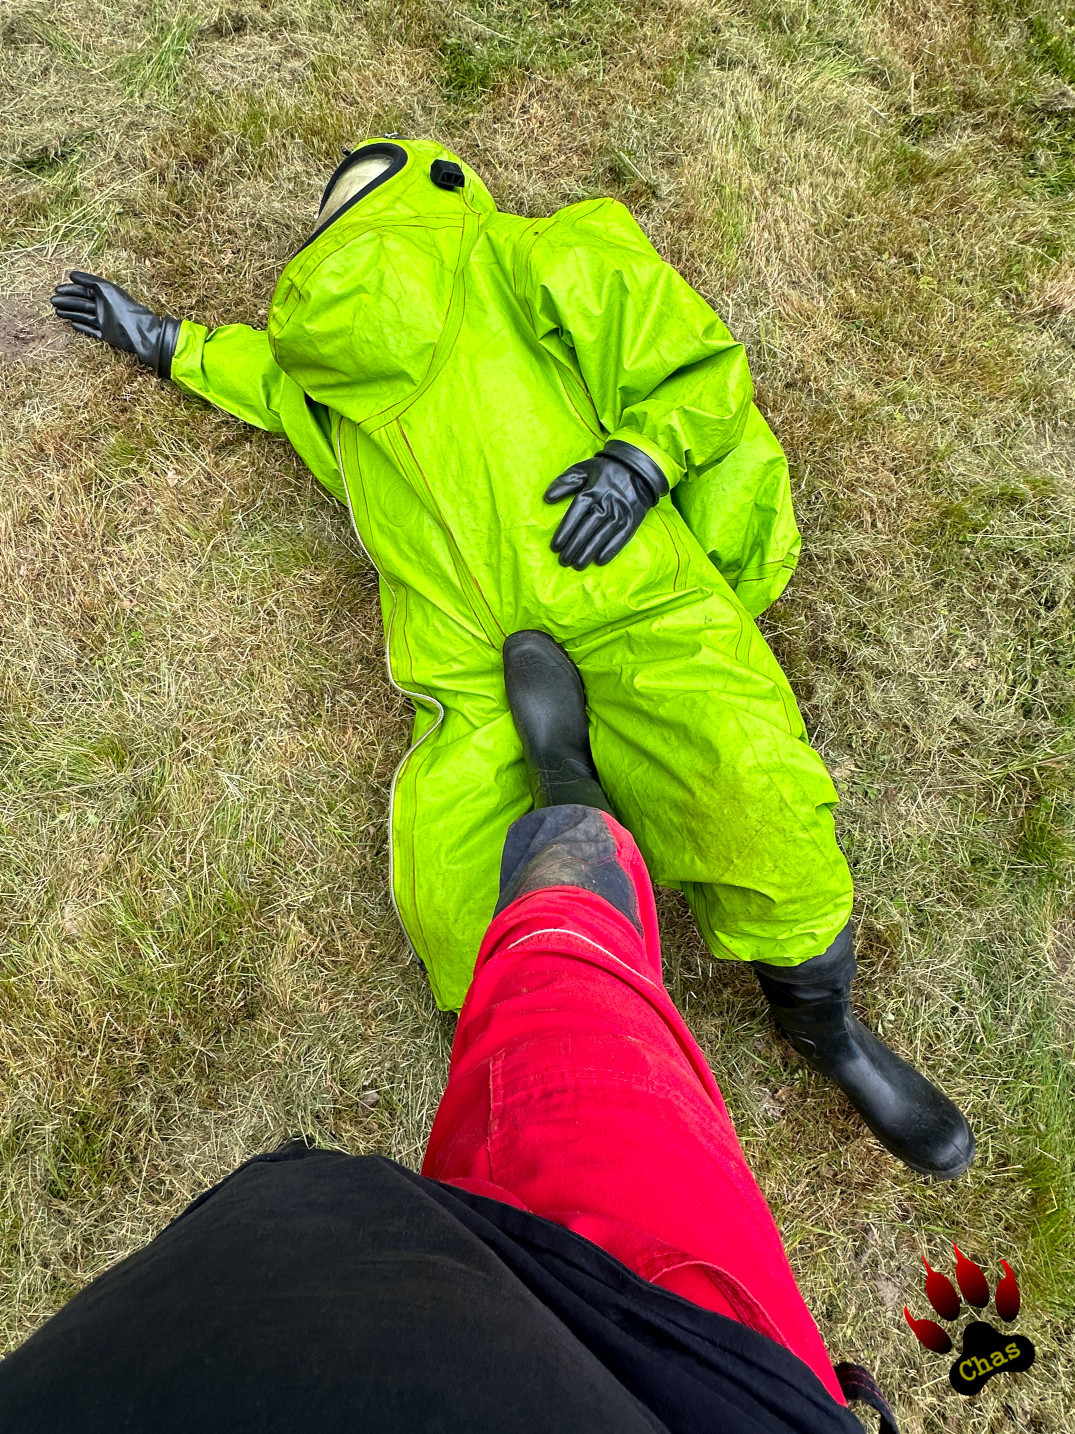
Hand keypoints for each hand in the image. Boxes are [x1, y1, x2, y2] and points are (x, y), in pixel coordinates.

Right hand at [50, 271, 179, 377]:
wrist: (137, 330)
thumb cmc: (122, 307)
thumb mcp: (105, 289)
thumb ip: (89, 281)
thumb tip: (71, 274)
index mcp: (104, 295)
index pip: (84, 291)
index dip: (70, 289)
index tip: (57, 289)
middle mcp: (104, 307)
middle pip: (82, 303)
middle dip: (67, 301)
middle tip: (52, 301)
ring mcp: (105, 321)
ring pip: (84, 316)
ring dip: (70, 313)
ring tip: (57, 312)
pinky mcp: (107, 334)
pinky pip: (91, 330)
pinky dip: (82, 327)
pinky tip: (72, 324)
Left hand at [545, 439, 668, 569]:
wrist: (638, 469)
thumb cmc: (605, 471)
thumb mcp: (583, 470)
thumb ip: (564, 482)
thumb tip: (547, 498)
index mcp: (591, 491)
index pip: (575, 514)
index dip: (564, 532)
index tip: (555, 547)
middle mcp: (605, 503)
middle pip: (587, 528)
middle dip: (574, 547)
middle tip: (564, 561)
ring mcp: (619, 513)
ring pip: (601, 536)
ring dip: (589, 552)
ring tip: (577, 565)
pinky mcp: (632, 520)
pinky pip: (621, 538)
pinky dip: (610, 550)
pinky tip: (599, 561)